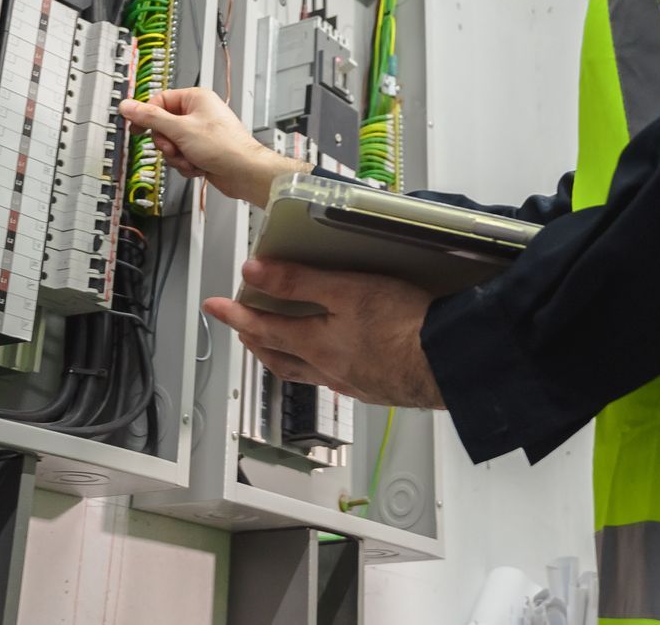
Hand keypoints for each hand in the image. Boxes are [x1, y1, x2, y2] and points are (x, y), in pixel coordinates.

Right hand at [118, 87, 305, 205]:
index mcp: (195, 98)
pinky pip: (181, 156)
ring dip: (177, 157)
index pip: (159, 101)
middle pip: (163, 126)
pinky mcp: (201, 150)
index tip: (137, 128)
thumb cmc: (224, 146)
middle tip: (175, 148)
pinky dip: (186, 164)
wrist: (244, 172)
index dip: (147, 116)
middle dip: (167, 143)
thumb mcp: (180, 129)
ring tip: (191, 159)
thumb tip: (128, 106)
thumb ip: (151, 117)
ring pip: (171, 144)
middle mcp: (198, 113)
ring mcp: (200, 133)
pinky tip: (198, 166)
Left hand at [202, 259, 444, 408]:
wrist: (447, 364)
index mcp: (316, 344)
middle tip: (240, 329)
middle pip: (278, 357)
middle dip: (255, 341)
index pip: (264, 327)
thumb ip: (299, 281)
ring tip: (274, 348)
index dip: (235, 315)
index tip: (213, 307)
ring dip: (283, 358)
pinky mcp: (377, 387)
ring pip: (304, 372)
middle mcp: (328, 368)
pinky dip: (318, 370)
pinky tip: (331, 363)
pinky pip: (334, 380)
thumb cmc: (403, 325)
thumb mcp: (346, 290)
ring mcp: (352, 381)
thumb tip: (253, 271)